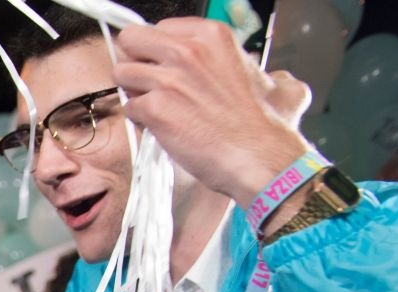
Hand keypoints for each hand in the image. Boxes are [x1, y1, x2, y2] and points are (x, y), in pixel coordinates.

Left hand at [113, 17, 309, 207]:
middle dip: (135, 61)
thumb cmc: (264, 126)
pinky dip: (140, 120)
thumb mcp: (274, 82)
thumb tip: (276, 78)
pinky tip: (161, 128)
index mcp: (211, 36)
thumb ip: (265, 72)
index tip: (166, 66)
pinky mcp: (155, 108)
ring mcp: (169, 79)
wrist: (258, 157)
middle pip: (131, 41)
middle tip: (148, 83)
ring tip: (156, 108)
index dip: (158, 50)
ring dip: (134, 91)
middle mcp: (187, 50)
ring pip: (121, 73)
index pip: (159, 28)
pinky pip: (128, 107)